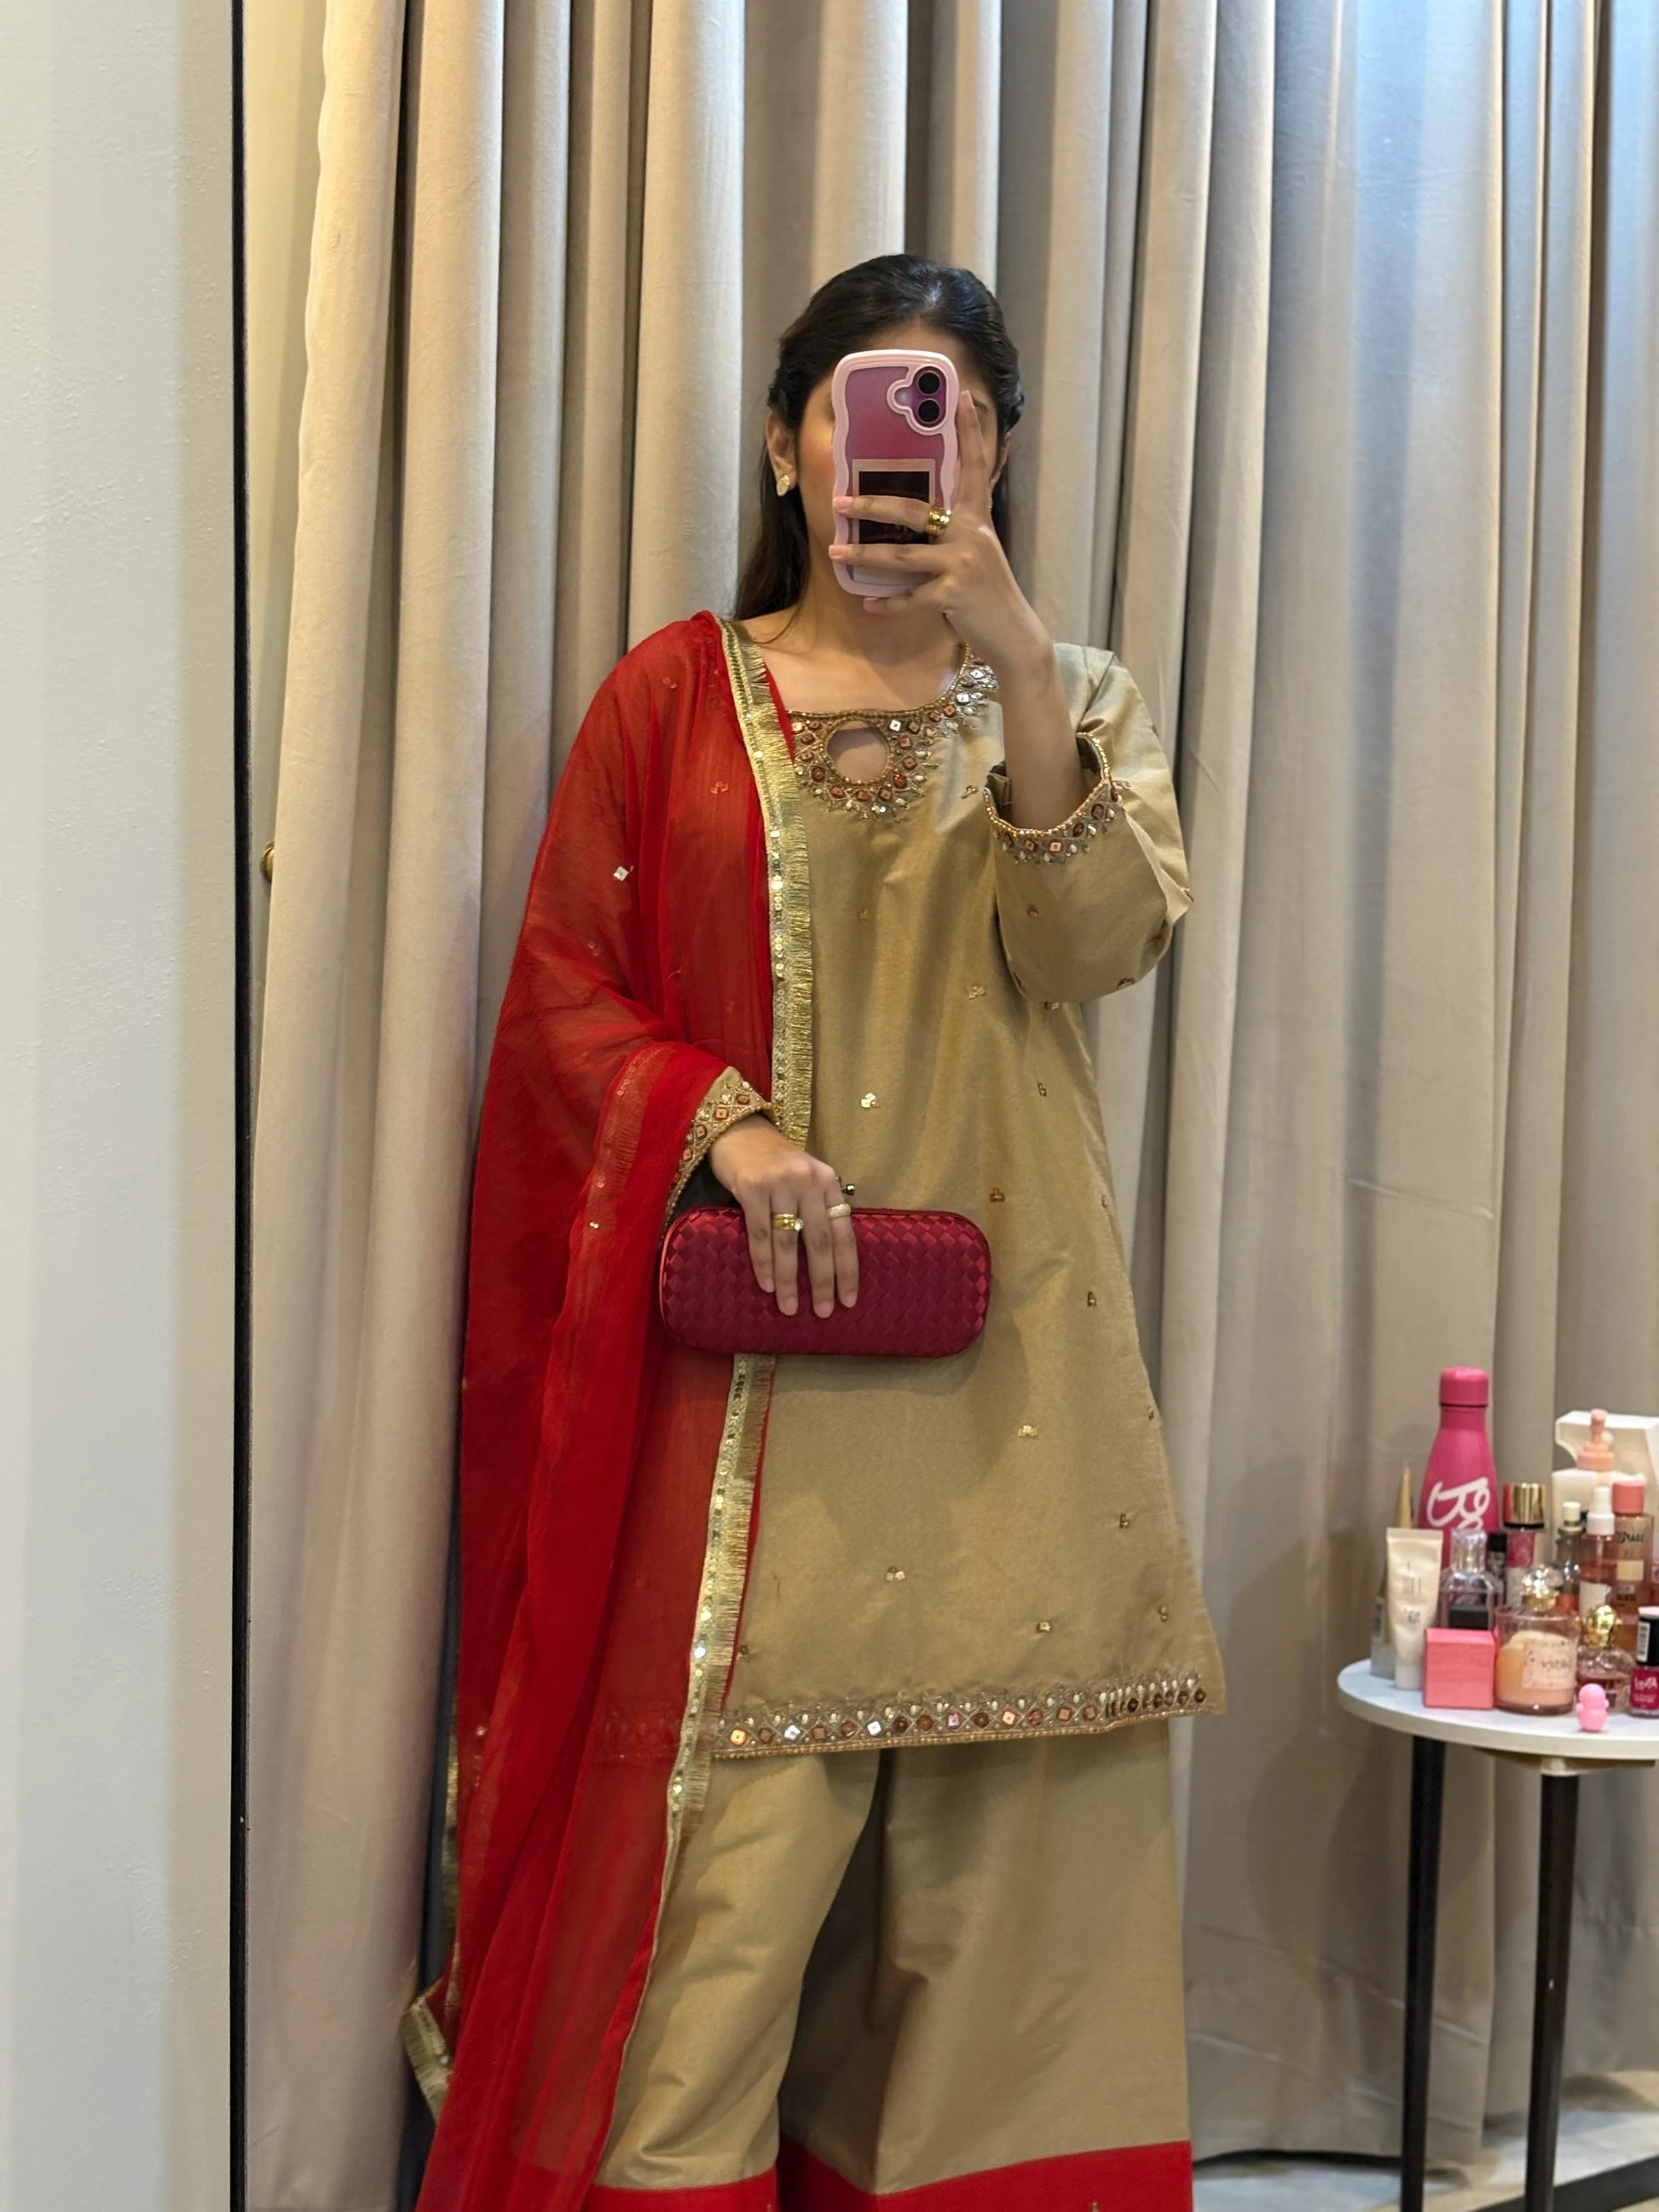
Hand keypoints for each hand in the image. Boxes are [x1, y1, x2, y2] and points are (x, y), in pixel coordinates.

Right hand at [709, 1117, 858, 1317]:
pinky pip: (760, 1233)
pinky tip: (766, 1284)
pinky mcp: (752, 1188)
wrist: (739, 1130)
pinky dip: (763, 1262)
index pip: (844, 1233)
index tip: (848, 1300)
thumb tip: (829, 1260)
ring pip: (788, 1242)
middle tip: (822, 1311)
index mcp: (828, 1182)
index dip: (847, 1269)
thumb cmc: (774, 1162)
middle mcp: (808, 1181)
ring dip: (789, 1279)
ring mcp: (780, 1184)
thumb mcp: (806, 1178)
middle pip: (819, 1241)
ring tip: (789, 1307)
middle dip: (822, 1280)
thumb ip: (818, 1208)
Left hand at [828, 389, 1051, 680]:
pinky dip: (888, 604)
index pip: (973, 465)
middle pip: (913, 510)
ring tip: (835, 551)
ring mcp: (962, 564)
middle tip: (840, 501)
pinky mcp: (953, 595)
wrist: (1013, 633)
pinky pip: (910, 598)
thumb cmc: (987, 593)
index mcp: (977, 517)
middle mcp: (970, 533)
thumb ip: (953, 531)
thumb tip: (917, 519)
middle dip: (872, 505)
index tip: (957, 395)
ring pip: (901, 556)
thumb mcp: (976, 552)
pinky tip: (869, 604)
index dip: (967, 430)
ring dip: (864, 555)